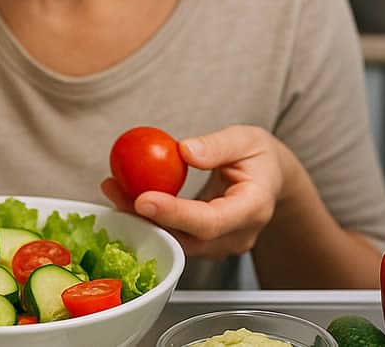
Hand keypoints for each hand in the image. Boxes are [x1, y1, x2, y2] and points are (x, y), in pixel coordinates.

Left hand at [101, 125, 298, 257]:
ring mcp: (221, 244)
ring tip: (113, 188)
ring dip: (141, 218)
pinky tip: (124, 196)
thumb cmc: (259, 158)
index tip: (143, 199)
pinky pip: (174, 236)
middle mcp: (237, 235)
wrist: (271, 181)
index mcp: (254, 208)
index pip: (210, 221)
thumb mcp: (246, 139)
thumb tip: (185, 151)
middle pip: (187, 238)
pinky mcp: (205, 244)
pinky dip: (149, 218)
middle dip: (147, 218)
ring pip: (176, 241)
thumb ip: (218, 145)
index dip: (175, 214)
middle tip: (114, 190)